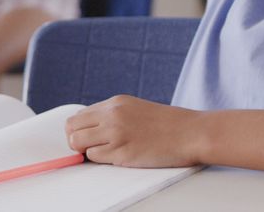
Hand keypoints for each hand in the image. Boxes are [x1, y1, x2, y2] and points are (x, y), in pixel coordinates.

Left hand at [65, 95, 203, 167]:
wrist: (191, 133)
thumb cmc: (169, 124)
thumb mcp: (137, 109)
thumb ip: (115, 115)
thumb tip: (92, 129)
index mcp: (117, 103)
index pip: (79, 115)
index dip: (80, 130)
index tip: (89, 138)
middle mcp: (113, 115)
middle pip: (71, 128)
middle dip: (77, 140)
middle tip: (91, 147)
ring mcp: (116, 133)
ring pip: (78, 143)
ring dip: (87, 151)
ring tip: (105, 152)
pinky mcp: (122, 152)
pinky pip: (94, 157)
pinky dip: (101, 160)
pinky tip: (119, 157)